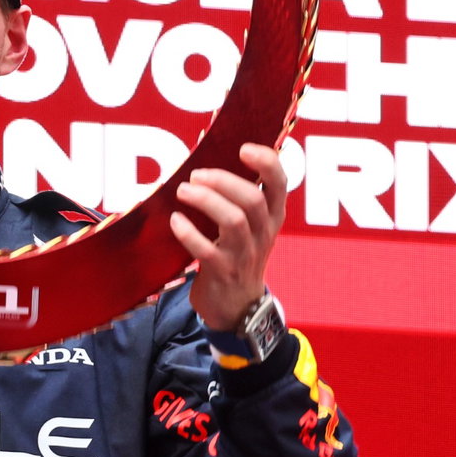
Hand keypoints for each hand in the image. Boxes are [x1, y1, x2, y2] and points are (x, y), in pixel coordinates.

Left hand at [168, 143, 287, 332]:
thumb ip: (235, 197)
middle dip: (222, 181)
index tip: (243, 148)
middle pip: (252, 199)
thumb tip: (207, 159)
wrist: (237, 307)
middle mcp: (263, 233)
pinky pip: (207, 250)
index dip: (266, 162)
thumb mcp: (248, 226)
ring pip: (233, 221)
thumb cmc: (236, 254)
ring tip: (183, 191)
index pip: (280, 183)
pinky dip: (189, 233)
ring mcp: (245, 255)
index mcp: (271, 217)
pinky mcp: (223, 273)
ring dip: (206, 201)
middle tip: (195, 174)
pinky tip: (175, 221)